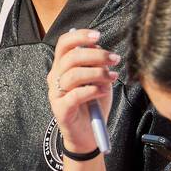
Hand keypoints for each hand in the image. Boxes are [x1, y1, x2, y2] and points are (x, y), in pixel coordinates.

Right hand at [47, 29, 117, 153]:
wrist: (89, 135)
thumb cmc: (94, 105)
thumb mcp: (98, 80)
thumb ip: (96, 64)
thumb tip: (98, 47)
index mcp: (62, 67)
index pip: (64, 44)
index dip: (79, 36)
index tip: (98, 36)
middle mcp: (55, 78)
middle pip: (70, 57)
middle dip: (96, 55)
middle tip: (114, 59)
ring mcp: (56, 94)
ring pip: (73, 74)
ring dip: (97, 73)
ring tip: (112, 77)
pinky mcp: (61, 110)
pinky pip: (76, 95)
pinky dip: (93, 90)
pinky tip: (103, 91)